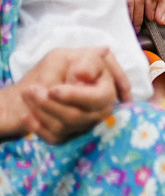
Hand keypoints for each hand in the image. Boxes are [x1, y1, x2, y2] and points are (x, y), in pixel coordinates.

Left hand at [14, 47, 133, 143]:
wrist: (36, 86)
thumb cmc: (55, 68)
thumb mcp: (70, 56)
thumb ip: (85, 63)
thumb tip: (84, 76)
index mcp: (106, 90)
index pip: (98, 98)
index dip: (75, 96)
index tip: (52, 90)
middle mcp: (99, 111)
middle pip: (76, 115)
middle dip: (50, 104)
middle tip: (31, 90)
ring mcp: (82, 125)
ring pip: (62, 127)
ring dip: (40, 111)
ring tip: (27, 94)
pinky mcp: (67, 135)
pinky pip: (53, 138)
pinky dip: (37, 127)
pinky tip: (27, 116)